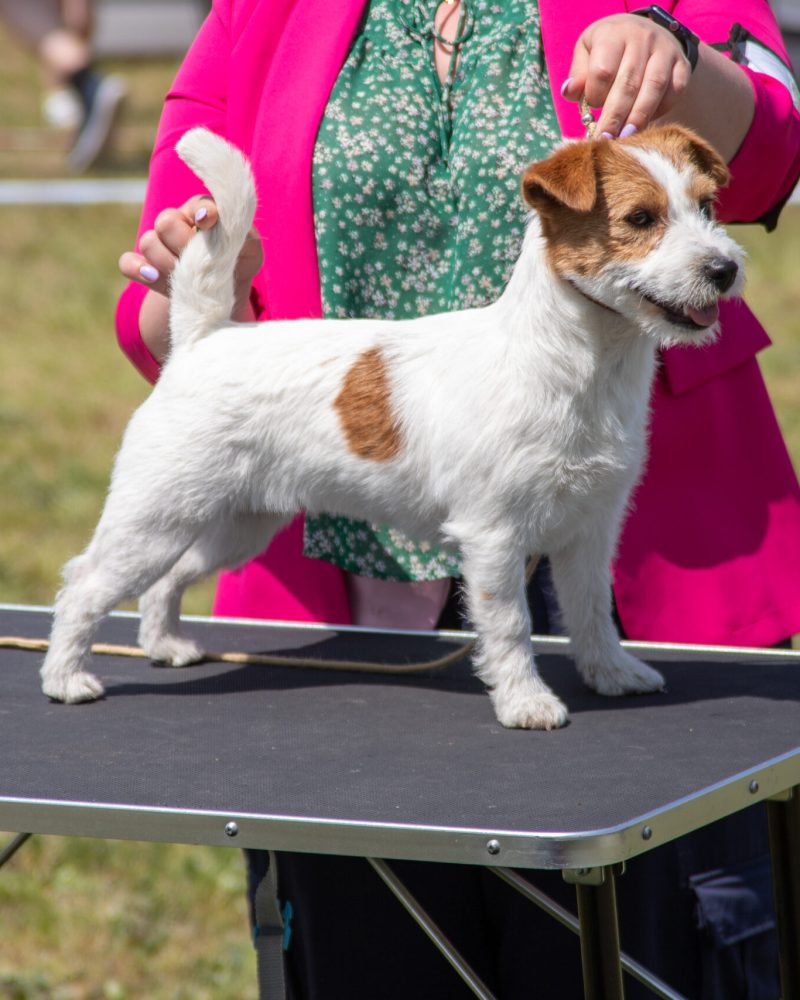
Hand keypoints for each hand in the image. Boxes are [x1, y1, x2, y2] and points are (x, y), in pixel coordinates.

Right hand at [118, 195, 262, 308]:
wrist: (219, 297)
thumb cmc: (237, 267)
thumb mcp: (250, 254)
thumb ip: (246, 238)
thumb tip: (220, 227)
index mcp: (203, 213)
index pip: (197, 204)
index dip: (201, 211)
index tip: (207, 221)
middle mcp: (177, 223)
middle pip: (166, 221)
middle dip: (183, 243)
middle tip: (200, 261)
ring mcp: (158, 245)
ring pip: (149, 242)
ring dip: (168, 263)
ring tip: (187, 279)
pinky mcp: (143, 267)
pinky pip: (127, 263)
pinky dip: (139, 270)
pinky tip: (154, 277)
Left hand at [562, 14, 693, 138]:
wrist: (641, 32)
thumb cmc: (606, 50)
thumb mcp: (586, 53)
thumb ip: (578, 74)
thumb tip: (569, 91)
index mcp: (613, 34)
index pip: (603, 70)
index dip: (596, 95)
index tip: (590, 111)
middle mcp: (642, 38)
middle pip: (628, 83)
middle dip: (615, 116)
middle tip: (605, 141)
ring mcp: (666, 50)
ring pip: (654, 87)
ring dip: (639, 117)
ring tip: (626, 138)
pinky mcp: (682, 65)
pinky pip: (674, 91)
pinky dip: (661, 110)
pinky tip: (645, 124)